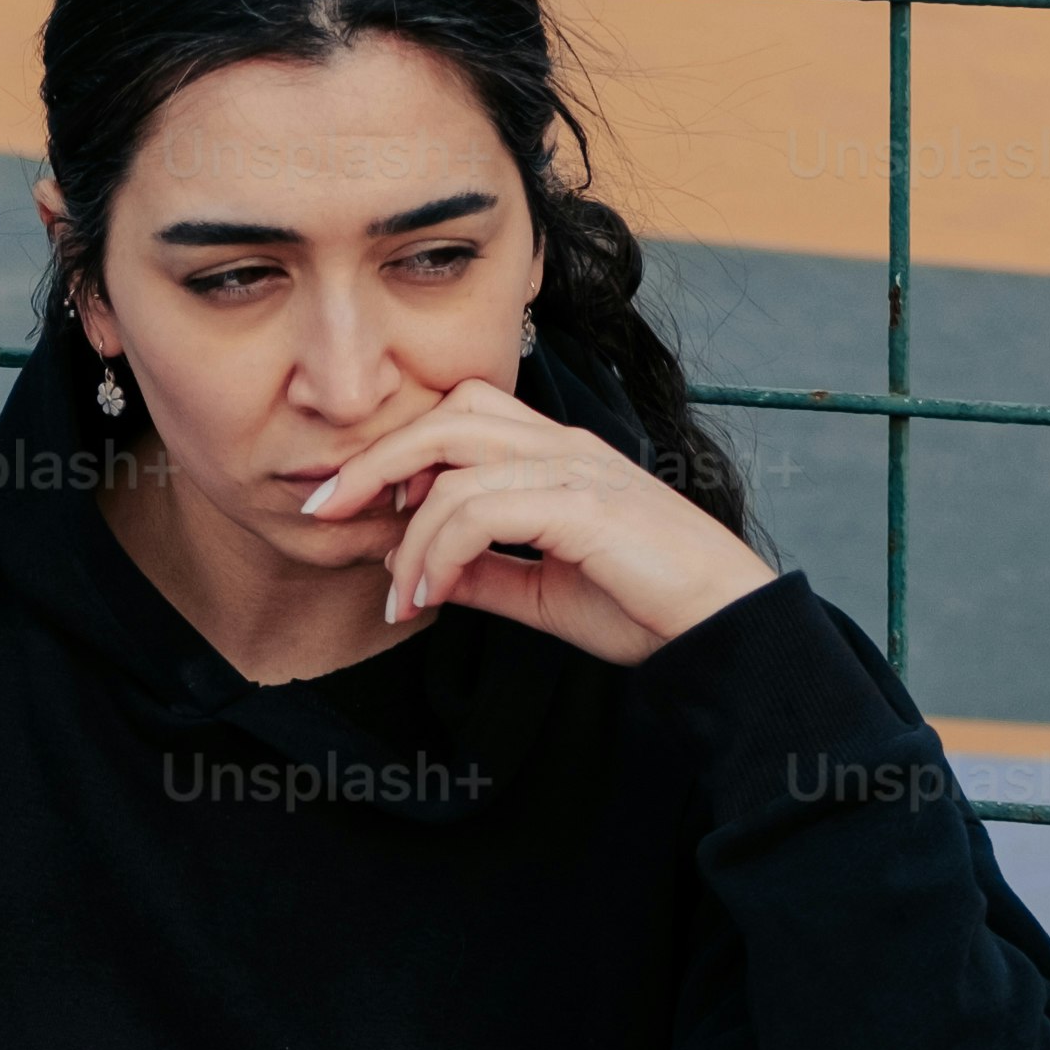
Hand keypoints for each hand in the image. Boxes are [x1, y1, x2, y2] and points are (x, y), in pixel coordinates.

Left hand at [295, 379, 775, 664]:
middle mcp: (568, 447)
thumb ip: (487, 574)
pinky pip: (480, 510)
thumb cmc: (650, 611)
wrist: (727, 634)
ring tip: (394, 594)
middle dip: (374, 460)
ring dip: (406, 532)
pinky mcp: (586, 506)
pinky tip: (426, 597)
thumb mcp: (547, 594)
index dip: (401, 452)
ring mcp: (579, 470)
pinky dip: (437, 551)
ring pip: (455, 462)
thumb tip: (422, 571)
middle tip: (323, 509)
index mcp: (562, 455)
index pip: (463, 417)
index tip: (358, 509)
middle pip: (449, 414)